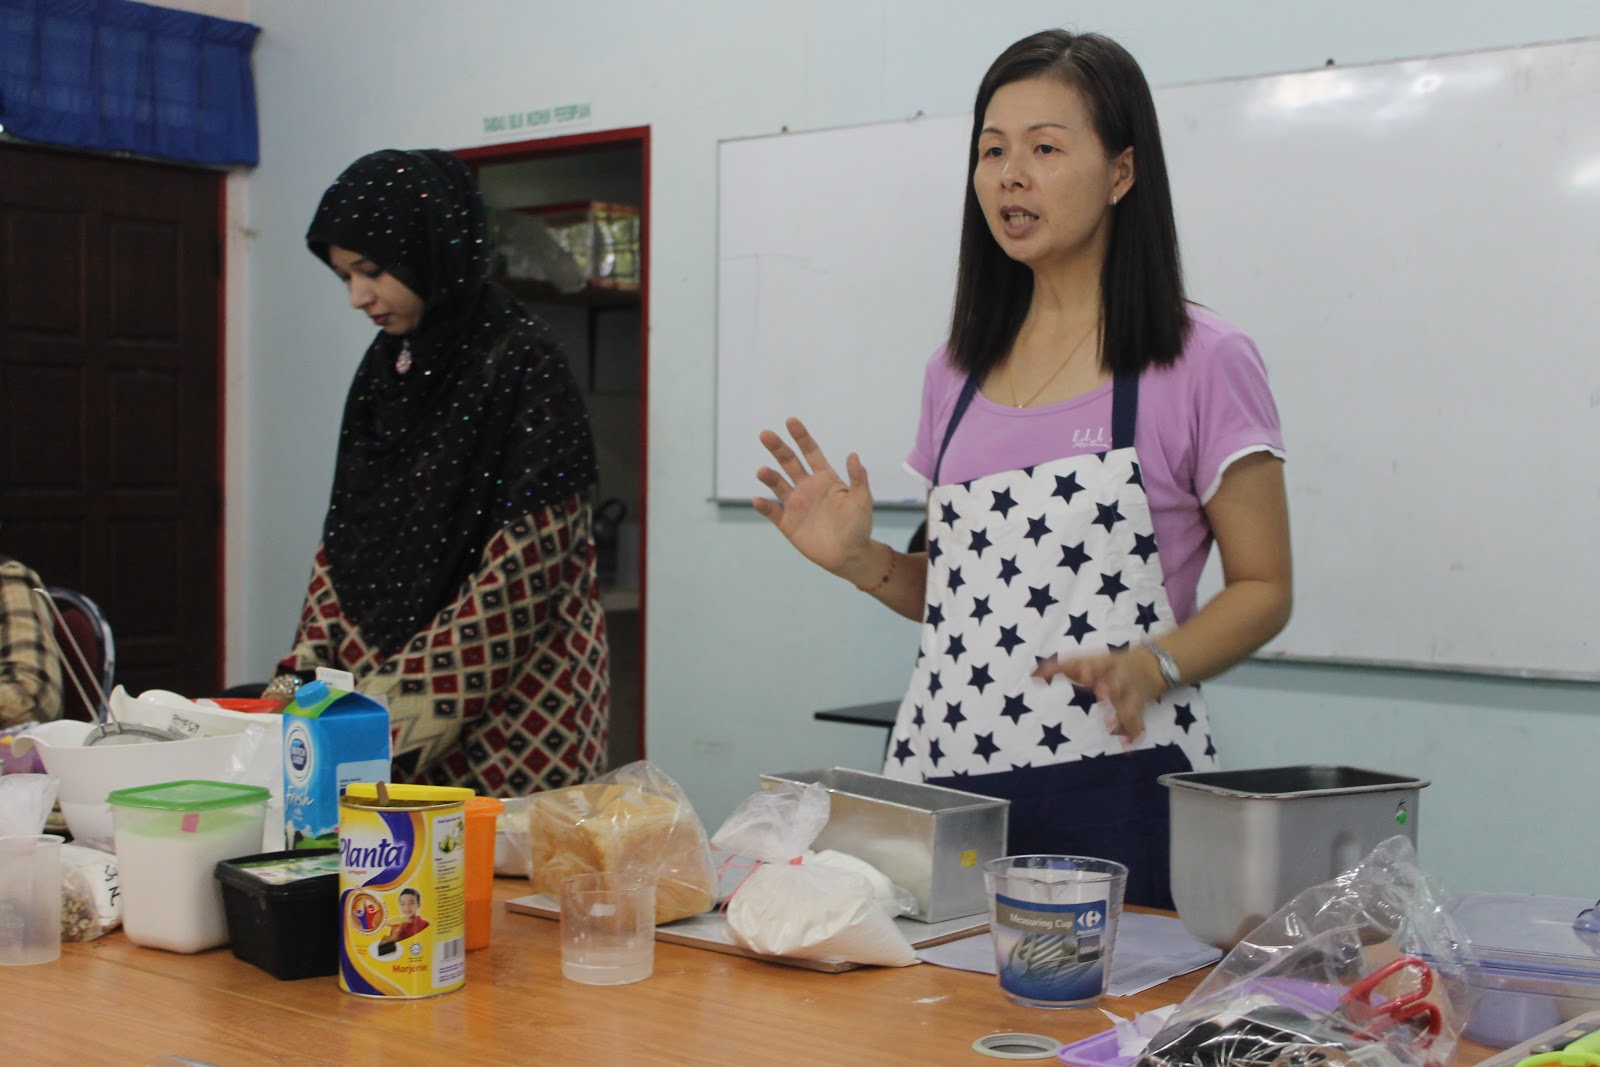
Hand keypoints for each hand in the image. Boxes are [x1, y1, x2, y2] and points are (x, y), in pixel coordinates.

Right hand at [753, 417, 875, 579]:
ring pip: (777, 484)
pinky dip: (764, 506)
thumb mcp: (862, 500)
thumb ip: (857, 478)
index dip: (801, 436)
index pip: (810, 452)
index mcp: (825, 478)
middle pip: (789, 462)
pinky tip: (758, 500)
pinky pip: (772, 511)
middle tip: (765, 434)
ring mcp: (795, 504)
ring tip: (762, 471)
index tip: (791, 421)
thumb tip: (853, 454)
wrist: (850, 554)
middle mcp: (806, 487)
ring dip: (769, 476)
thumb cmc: (859, 525)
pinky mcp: (787, 523)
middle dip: (778, 448)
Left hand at [1033, 648, 1164, 741]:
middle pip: (1116, 681)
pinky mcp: (1138, 708)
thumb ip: (1057, 668)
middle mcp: (1120, 678)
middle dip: (1109, 687)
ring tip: (1111, 726)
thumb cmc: (1104, 665)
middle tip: (1102, 694)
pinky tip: (1127, 747)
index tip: (1081, 674)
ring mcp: (1131, 693)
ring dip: (1121, 715)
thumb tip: (1031, 675)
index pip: (1096, 664)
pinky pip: (1138, 722)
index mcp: (1105, 664)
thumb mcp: (1085, 660)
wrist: (1150, 664)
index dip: (1089, 669)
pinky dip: (1133, 734)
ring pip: (1129, 703)